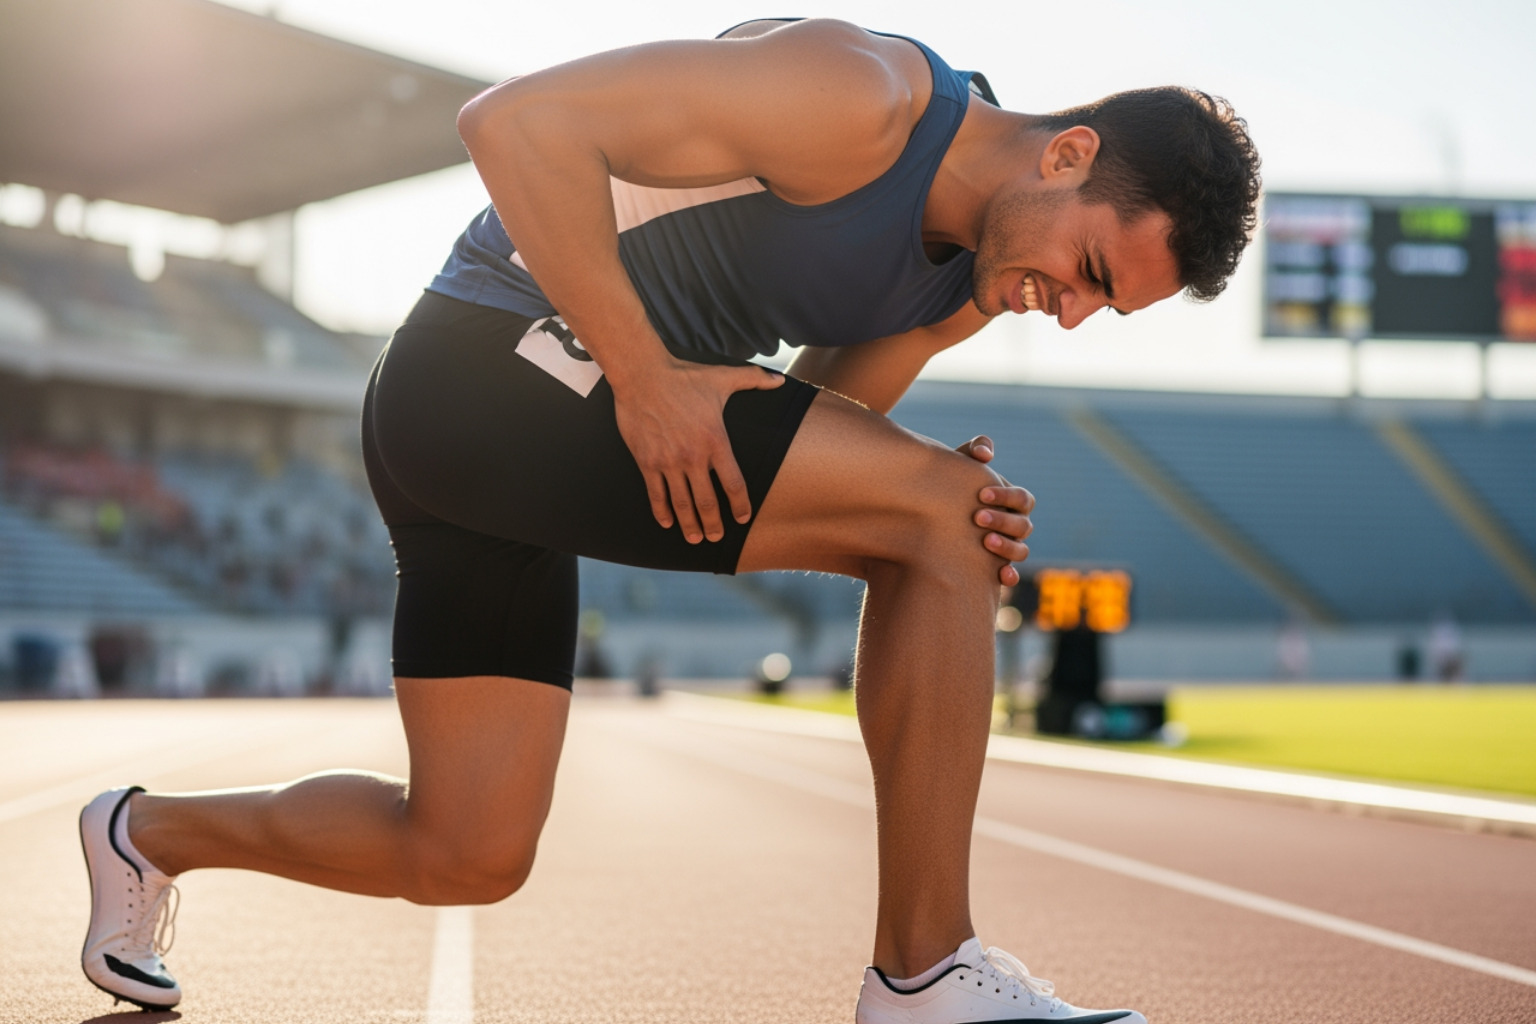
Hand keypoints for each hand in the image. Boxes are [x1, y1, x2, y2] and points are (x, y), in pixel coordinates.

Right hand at [612, 358, 784, 542]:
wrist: (643, 375)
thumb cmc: (684, 376)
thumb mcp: (722, 377)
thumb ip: (753, 380)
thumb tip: (780, 380)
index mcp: (715, 441)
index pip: (734, 483)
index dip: (740, 505)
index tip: (743, 518)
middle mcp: (693, 457)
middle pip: (707, 502)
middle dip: (713, 524)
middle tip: (717, 537)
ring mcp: (668, 461)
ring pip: (682, 503)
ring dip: (689, 525)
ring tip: (694, 539)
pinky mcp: (647, 461)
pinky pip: (655, 494)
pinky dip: (662, 511)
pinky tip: (667, 523)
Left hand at [955, 435, 1034, 585]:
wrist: (929, 519)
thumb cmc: (951, 487)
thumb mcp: (959, 467)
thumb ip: (973, 452)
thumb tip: (985, 453)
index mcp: (1012, 502)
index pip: (1022, 499)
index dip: (1007, 496)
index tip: (982, 494)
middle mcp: (1015, 525)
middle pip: (1023, 525)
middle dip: (1002, 520)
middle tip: (978, 517)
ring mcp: (1008, 548)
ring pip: (1021, 550)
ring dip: (1007, 546)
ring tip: (985, 541)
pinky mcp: (995, 568)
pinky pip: (1010, 575)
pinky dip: (1010, 576)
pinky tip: (1002, 576)